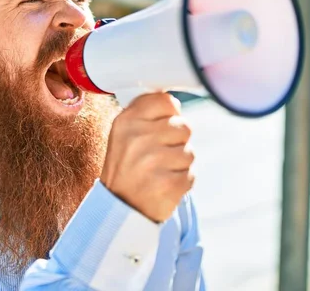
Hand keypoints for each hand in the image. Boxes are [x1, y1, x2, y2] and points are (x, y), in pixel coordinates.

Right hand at [100, 92, 194, 222]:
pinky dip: (181, 182)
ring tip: (159, 172)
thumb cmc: (127, 167)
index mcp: (126, 121)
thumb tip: (175, 103)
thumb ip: (146, 114)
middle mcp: (137, 138)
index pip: (166, 101)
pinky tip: (163, 185)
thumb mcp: (124, 134)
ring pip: (189, 152)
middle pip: (184, 126)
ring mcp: (152, 162)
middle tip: (157, 156)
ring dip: (180, 164)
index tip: (160, 127)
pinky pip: (191, 174)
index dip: (170, 115)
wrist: (117, 208)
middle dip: (177, 142)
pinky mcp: (167, 184)